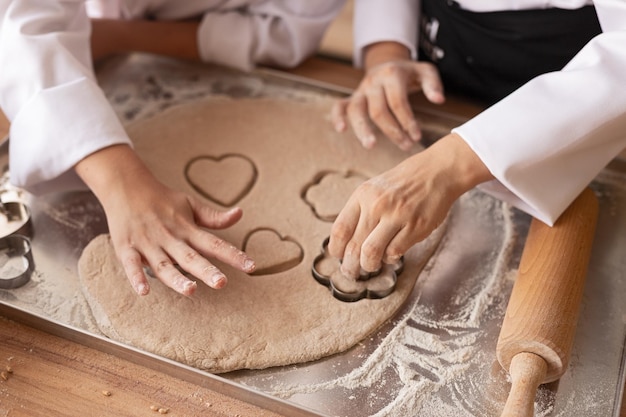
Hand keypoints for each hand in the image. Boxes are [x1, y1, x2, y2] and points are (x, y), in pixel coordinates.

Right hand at [76, 145, 254, 295]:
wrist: (126, 185)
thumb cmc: (162, 200)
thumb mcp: (191, 205)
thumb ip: (214, 217)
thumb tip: (240, 213)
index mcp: (188, 229)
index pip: (215, 244)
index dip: (233, 255)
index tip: (251, 266)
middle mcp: (170, 237)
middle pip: (190, 257)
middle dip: (206, 270)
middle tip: (222, 283)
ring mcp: (148, 243)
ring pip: (163, 264)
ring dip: (176, 278)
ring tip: (191, 290)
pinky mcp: (126, 247)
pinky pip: (131, 264)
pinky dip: (136, 277)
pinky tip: (144, 291)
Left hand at [328, 134, 492, 278]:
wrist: (436, 172)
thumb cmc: (403, 183)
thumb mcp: (374, 189)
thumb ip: (360, 211)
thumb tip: (345, 243)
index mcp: (362, 195)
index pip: (340, 230)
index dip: (336, 250)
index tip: (339, 256)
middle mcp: (377, 205)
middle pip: (353, 246)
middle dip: (350, 266)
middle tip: (352, 272)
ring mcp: (397, 216)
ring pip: (371, 253)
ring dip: (369, 266)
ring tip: (370, 266)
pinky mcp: (415, 227)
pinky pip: (394, 252)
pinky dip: (390, 258)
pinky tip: (391, 254)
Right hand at [331, 59, 444, 150]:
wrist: (388, 63)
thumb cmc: (409, 73)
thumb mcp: (425, 72)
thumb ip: (433, 84)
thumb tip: (439, 100)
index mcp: (392, 75)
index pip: (398, 102)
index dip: (407, 121)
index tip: (416, 137)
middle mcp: (373, 82)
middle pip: (379, 110)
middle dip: (392, 131)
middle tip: (405, 146)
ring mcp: (361, 90)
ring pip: (356, 110)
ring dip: (363, 129)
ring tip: (371, 146)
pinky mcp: (352, 97)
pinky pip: (340, 106)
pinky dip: (337, 117)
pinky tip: (341, 130)